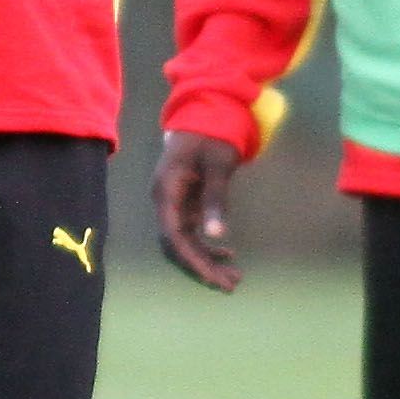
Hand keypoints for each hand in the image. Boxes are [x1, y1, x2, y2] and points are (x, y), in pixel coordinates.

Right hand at [152, 129, 242, 291]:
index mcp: (167, 191)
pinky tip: (228, 253)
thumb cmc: (211, 136)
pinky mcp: (185, 203)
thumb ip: (215, 199)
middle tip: (231, 285)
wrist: (205, 113)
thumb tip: (216, 234)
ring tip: (234, 276)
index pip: (174, 236)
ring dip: (208, 259)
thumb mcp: (218, 166)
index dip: (192, 259)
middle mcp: (165, 201)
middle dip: (204, 266)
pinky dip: (209, 245)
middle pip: (179, 244)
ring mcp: (174, 203)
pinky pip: (192, 231)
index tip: (213, 278)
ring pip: (186, 241)